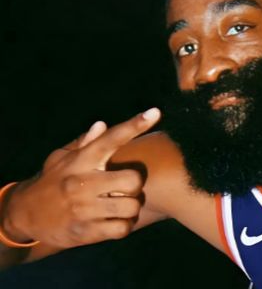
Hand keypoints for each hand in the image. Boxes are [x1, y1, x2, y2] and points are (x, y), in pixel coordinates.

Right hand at [1, 108, 160, 248]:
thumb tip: (102, 125)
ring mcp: (84, 209)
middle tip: (126, 186)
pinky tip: (115, 220)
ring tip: (121, 204)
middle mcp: (82, 183)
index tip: (155, 112)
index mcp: (80, 160)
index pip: (111, 139)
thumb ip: (84, 143)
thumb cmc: (52, 180)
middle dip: (135, 184)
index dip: (135, 125)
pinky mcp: (85, 232)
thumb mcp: (61, 158)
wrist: (24, 215)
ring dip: (131, 207)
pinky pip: (121, 229)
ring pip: (131, 206)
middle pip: (132, 180)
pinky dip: (124, 225)